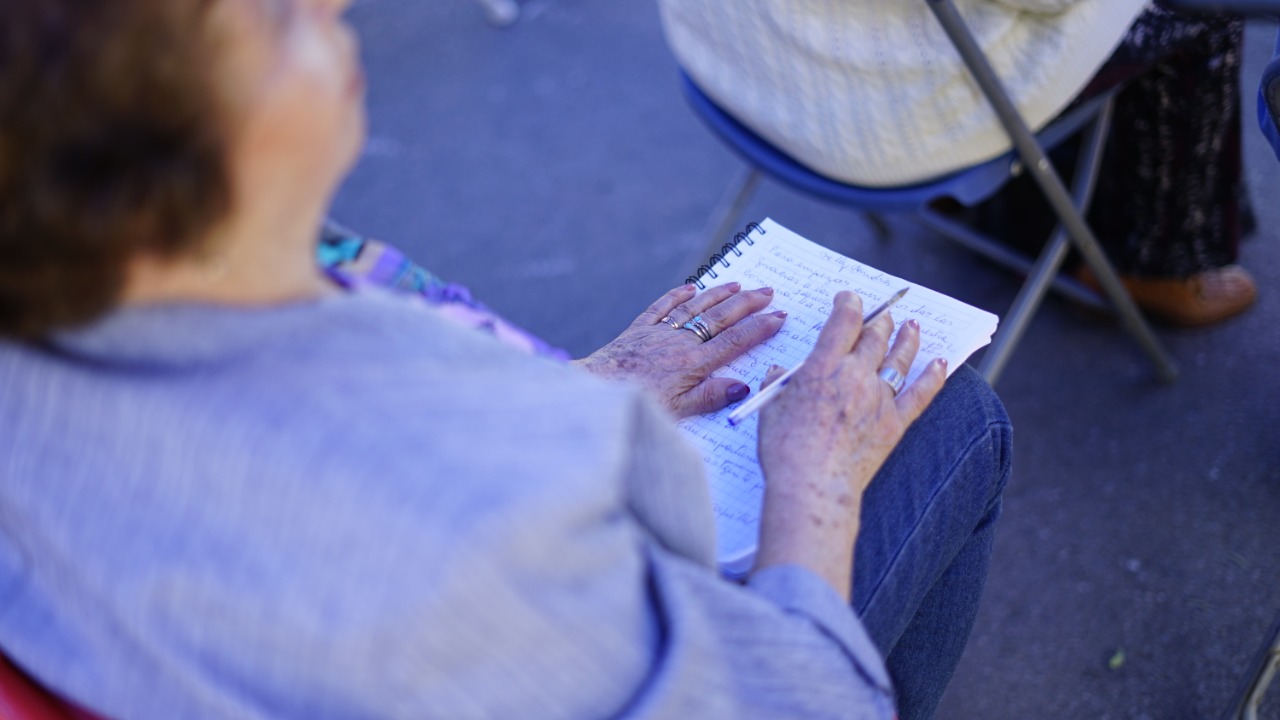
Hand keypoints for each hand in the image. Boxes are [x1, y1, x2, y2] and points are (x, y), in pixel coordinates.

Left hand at [573, 283, 785, 417]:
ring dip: (718, 294)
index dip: (759, 328)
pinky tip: (690, 288)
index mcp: (693, 364)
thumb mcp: (678, 412)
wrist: (595, 391)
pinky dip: (677, 295)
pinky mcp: (637, 330)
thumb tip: (742, 386)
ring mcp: (658, 332)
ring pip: (694, 308)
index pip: (734, 341)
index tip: (779, 316)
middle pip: (720, 318)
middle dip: (747, 303)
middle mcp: (678, 342)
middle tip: (768, 290)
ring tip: (739, 284)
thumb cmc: (636, 405)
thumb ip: (710, 397)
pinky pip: (661, 307)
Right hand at [753, 291, 947, 597]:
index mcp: (823, 367)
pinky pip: (920, 395)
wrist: (813, 485)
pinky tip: (941, 363)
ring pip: (898, 359)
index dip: (849, 304)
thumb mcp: (770, 408)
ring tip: (912, 326)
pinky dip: (933, 377)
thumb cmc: (785, 449)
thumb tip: (781, 371)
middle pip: (874, 337)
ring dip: (906, 339)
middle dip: (879, 321)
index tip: (850, 298)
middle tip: (883, 315)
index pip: (843, 322)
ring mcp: (879, 399)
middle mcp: (856, 376)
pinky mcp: (894, 424)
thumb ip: (777, 383)